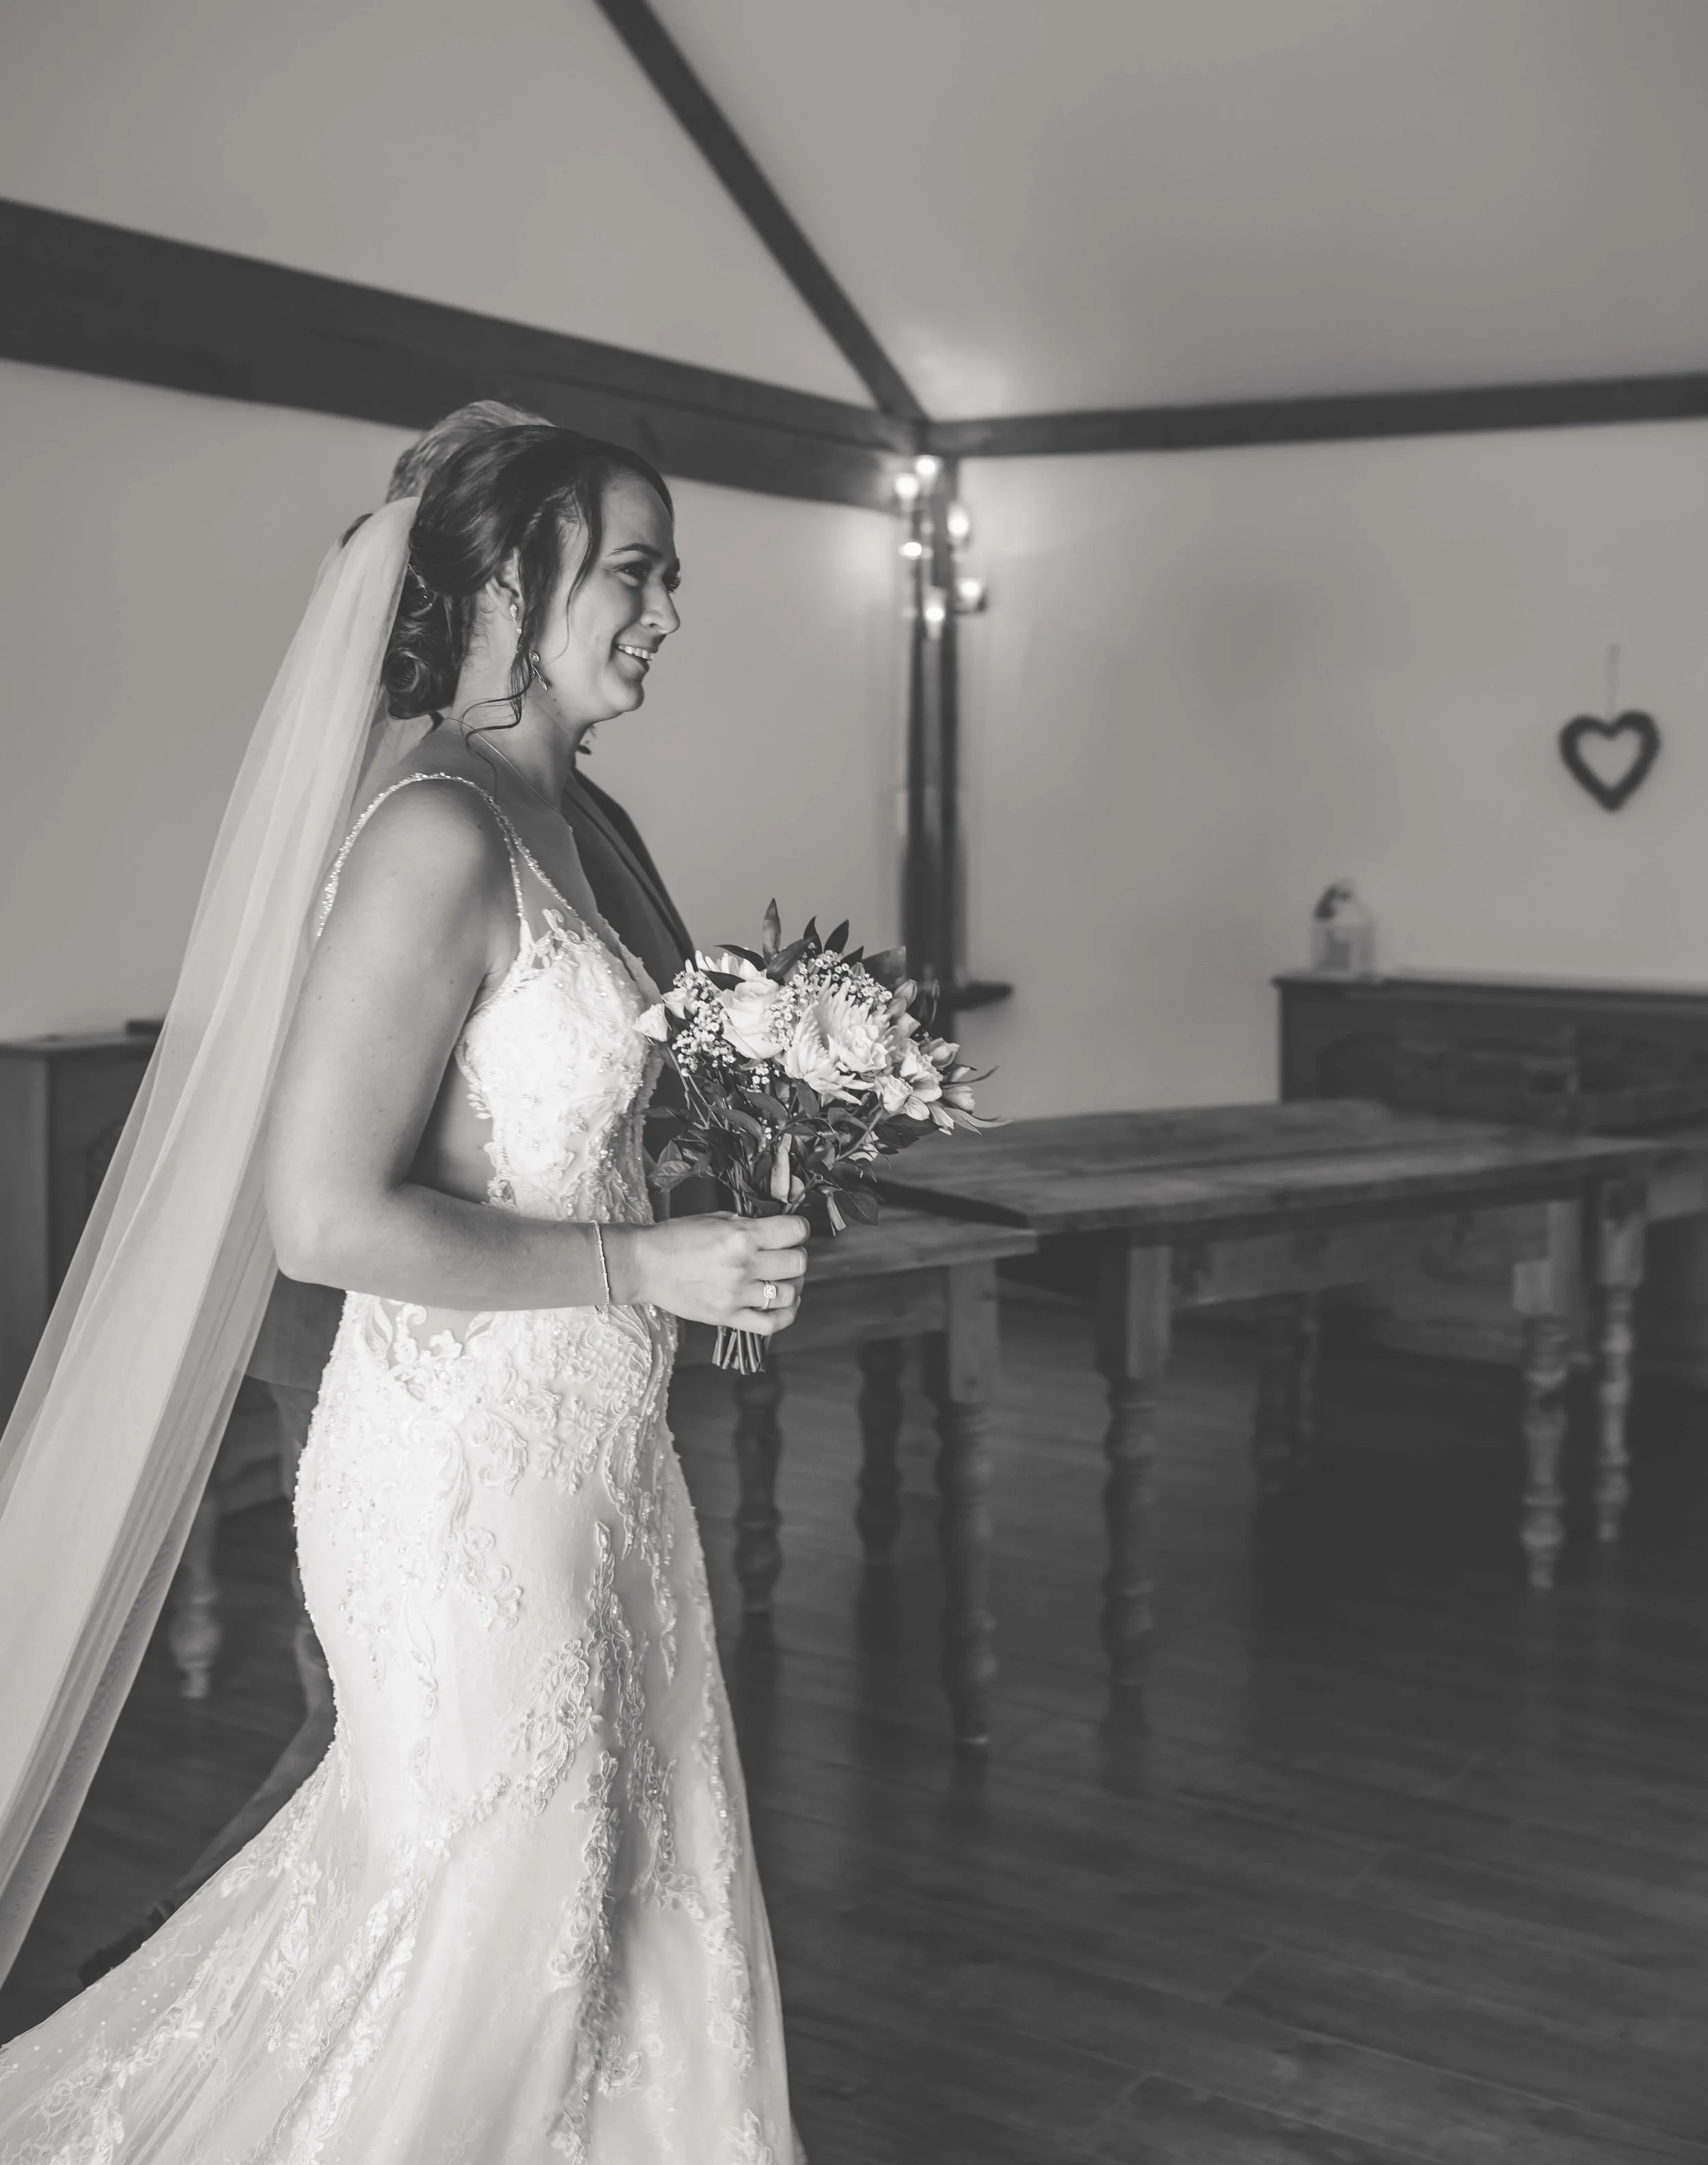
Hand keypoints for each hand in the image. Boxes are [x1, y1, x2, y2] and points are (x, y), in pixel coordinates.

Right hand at [612, 1213, 809, 1332]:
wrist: (644, 1266)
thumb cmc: (676, 1237)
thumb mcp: (715, 1218)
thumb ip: (747, 1224)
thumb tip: (774, 1229)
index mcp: (741, 1236)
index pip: (795, 1231)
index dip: (799, 1229)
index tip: (794, 1231)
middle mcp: (744, 1266)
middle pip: (797, 1263)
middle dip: (796, 1256)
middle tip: (786, 1255)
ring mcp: (737, 1295)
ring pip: (789, 1294)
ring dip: (793, 1285)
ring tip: (784, 1279)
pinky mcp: (728, 1317)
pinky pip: (771, 1324)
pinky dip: (786, 1316)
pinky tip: (785, 1305)